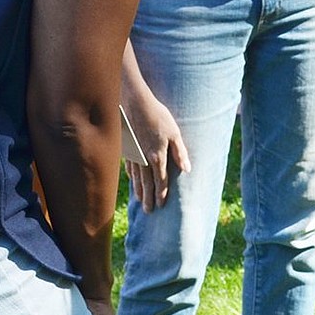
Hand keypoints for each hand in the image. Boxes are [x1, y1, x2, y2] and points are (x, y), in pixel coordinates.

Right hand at [123, 92, 189, 211]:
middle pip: (146, 183)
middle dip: (148, 198)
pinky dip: (131, 176)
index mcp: (157, 157)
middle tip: (149, 211)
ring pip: (136, 177)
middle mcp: (143, 159)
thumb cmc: (158, 116)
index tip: (161, 206)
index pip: (160, 181)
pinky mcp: (126, 147)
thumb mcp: (174, 132)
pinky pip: (129, 166)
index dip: (161, 194)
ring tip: (140, 201)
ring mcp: (133, 154)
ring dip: (139, 190)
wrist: (135, 103)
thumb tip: (187, 169)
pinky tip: (132, 180)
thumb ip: (180, 152)